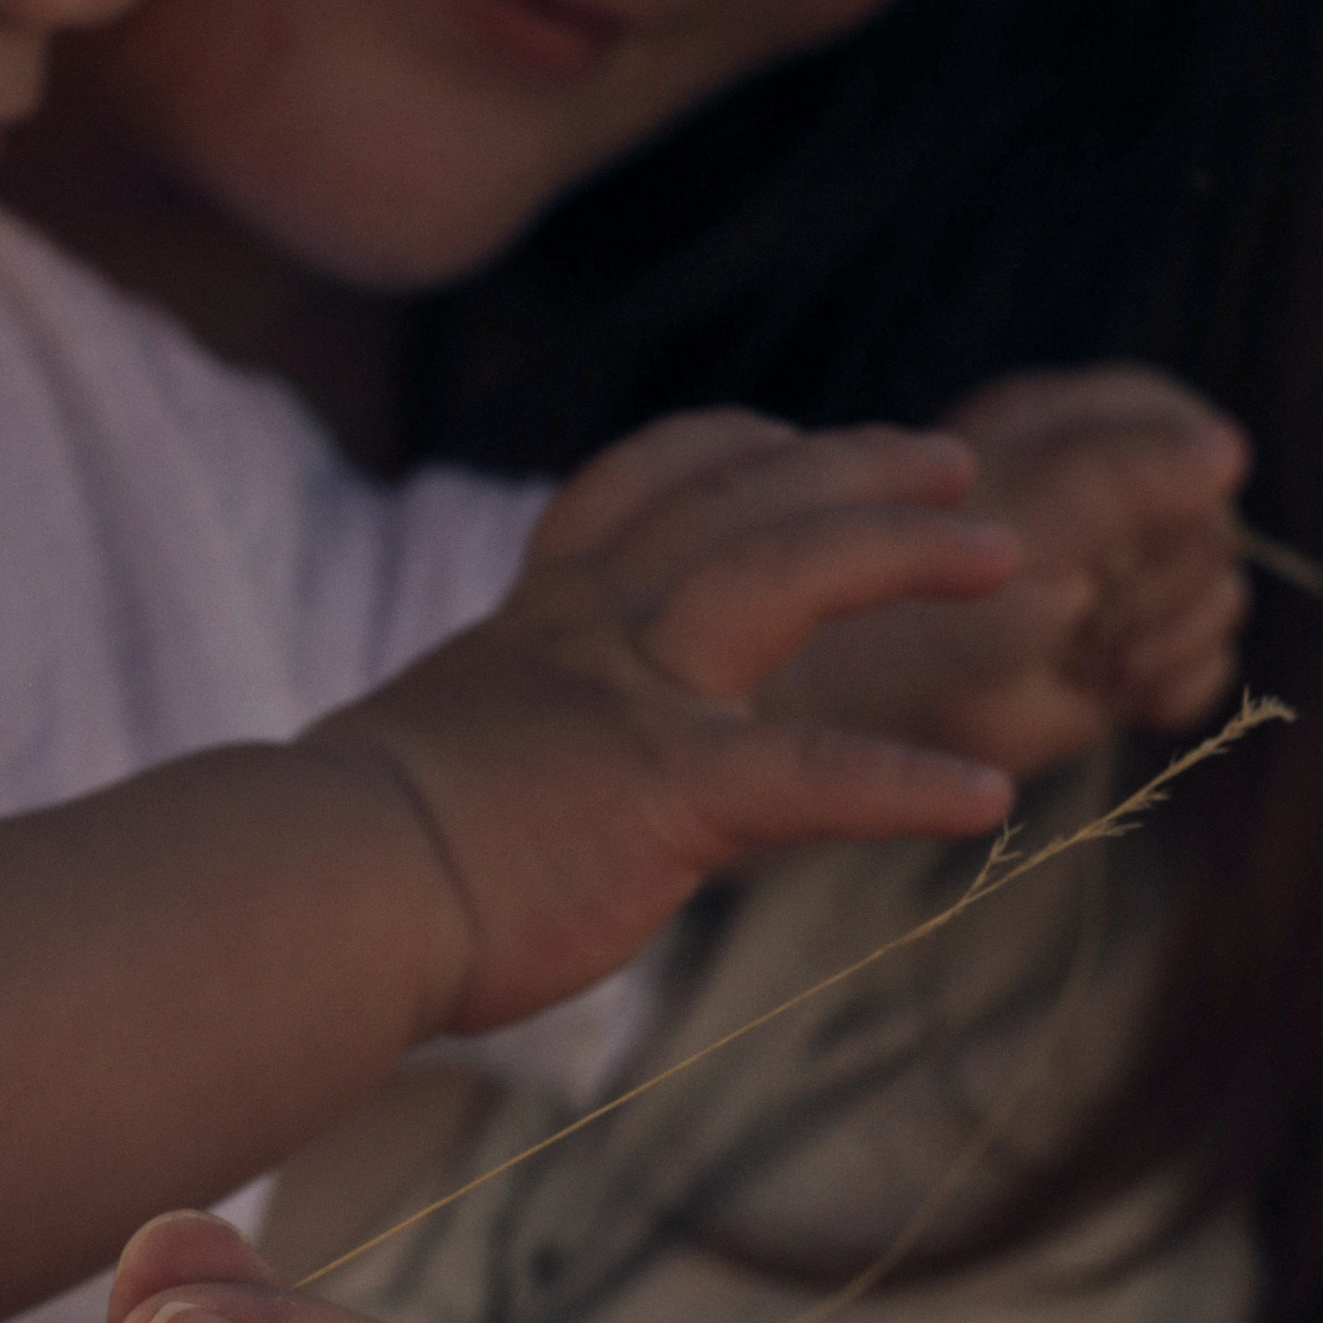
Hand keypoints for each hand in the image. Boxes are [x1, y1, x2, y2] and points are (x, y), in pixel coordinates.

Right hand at [311, 413, 1018, 1031]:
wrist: (314, 889)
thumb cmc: (336, 858)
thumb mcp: (422, 763)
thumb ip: (488, 751)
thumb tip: (476, 792)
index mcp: (534, 626)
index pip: (636, 490)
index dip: (724, 448)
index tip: (783, 433)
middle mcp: (590, 636)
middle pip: (738, 503)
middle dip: (852, 469)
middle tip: (950, 463)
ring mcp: (632, 703)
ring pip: (786, 578)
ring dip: (905, 553)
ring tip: (1007, 555)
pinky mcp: (663, 794)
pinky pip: (811, 774)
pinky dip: (902, 782)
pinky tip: (982, 800)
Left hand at [777, 368, 1252, 780]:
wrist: (880, 725)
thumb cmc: (929, 607)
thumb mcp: (1026, 522)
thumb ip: (1126, 473)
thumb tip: (1229, 449)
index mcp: (1071, 432)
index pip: (1178, 427)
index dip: (1164, 486)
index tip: (1106, 538)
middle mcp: (1107, 497)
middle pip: (1211, 521)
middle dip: (1148, 584)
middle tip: (1071, 610)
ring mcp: (1127, 578)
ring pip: (1219, 596)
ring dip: (1148, 643)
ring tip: (1071, 654)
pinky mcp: (1135, 652)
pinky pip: (1209, 663)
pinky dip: (1165, 688)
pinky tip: (1107, 690)